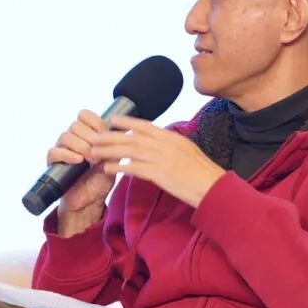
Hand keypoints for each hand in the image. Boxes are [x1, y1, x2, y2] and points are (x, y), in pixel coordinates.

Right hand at [46, 110, 115, 234]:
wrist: (89, 201)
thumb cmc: (100, 180)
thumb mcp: (112, 161)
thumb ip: (115, 146)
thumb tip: (127, 129)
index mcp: (86, 134)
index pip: (84, 115)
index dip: (94, 121)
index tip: (104, 133)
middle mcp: (72, 139)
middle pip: (76, 125)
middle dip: (89, 137)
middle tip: (98, 152)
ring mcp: (62, 150)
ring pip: (65, 136)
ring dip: (81, 146)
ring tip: (91, 160)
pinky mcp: (54, 163)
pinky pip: (54, 151)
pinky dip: (67, 154)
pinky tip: (78, 161)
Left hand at [90, 116, 224, 207]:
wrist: (213, 186)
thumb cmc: (202, 172)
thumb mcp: (187, 150)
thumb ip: (171, 145)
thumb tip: (158, 143)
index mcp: (171, 137)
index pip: (145, 126)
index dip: (126, 123)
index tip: (112, 121)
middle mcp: (164, 144)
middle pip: (132, 137)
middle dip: (111, 136)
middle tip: (94, 137)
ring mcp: (162, 158)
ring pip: (129, 151)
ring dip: (109, 150)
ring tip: (94, 151)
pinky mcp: (160, 173)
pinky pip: (134, 168)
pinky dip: (119, 167)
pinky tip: (107, 168)